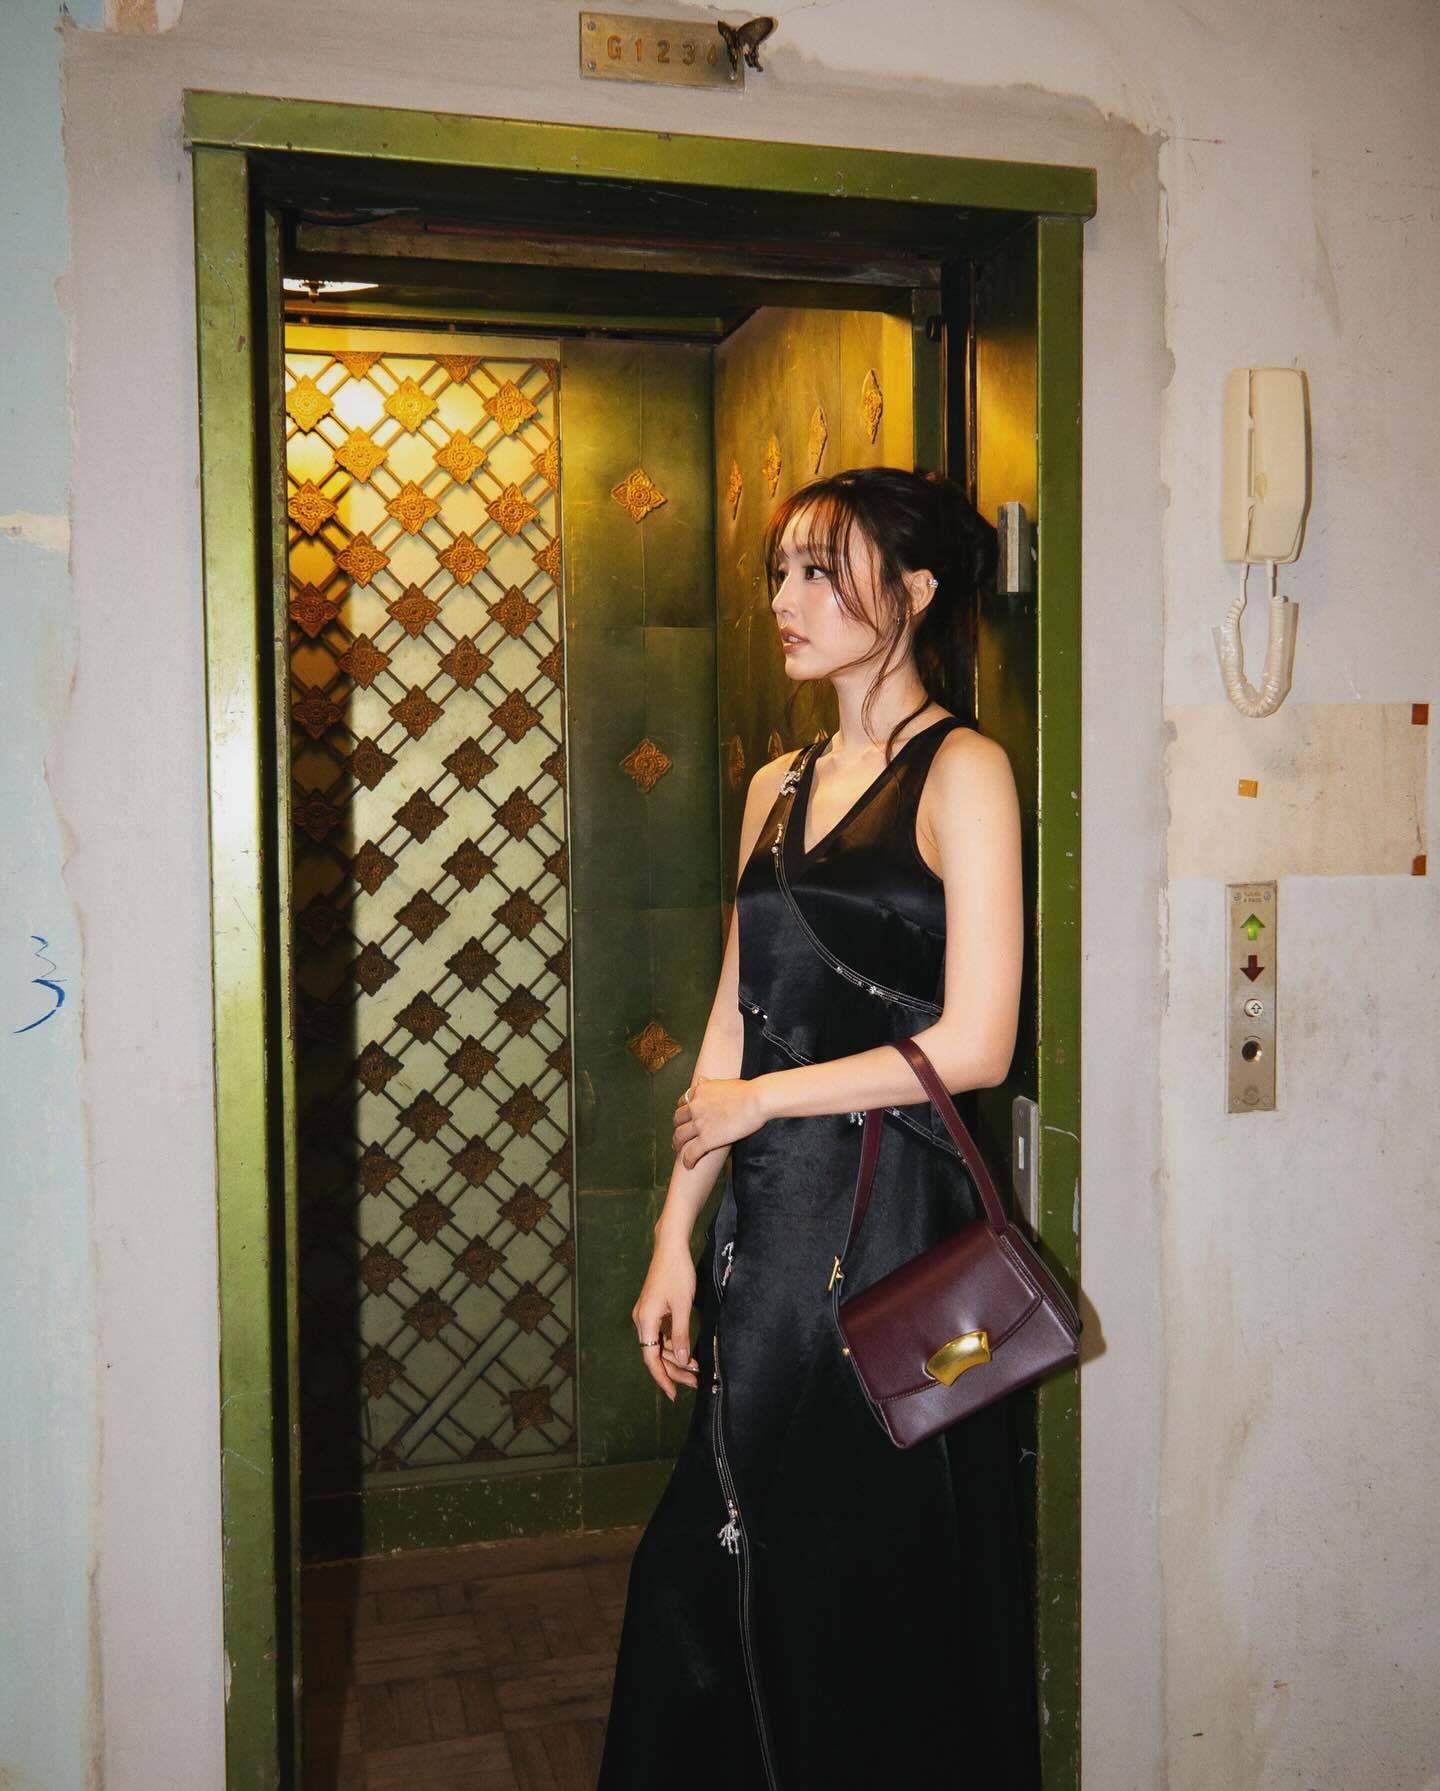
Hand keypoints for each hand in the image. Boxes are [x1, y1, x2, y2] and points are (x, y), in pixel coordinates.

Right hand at [632, 1238, 699, 1401]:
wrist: (671, 1247)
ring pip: (660, 1346)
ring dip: (676, 1359)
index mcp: (645, 1321)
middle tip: (695, 1383)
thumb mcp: (683, 1306)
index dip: (662, 1378)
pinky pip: (662, 1335)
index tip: (673, 1394)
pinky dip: (674, 1345)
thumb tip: (680, 1361)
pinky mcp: (655, 1310)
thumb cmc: (677, 1273)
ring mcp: (647, 1316)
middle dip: (674, 1371)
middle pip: (655, 1355)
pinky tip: (687, 1352)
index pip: (650, 1358)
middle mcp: (642, 1321)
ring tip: (695, 1370)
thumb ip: (681, 1335)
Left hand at [671, 1074, 766, 1168]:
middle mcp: (696, 1106)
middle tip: (680, 1134)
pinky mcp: (707, 1139)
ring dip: (677, 1144)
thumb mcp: (725, 1082)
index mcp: (701, 1091)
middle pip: (678, 1119)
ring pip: (679, 1136)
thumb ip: (710, 1084)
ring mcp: (699, 1123)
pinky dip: (687, 1160)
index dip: (682, 1111)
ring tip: (678, 1150)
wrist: (756, 1100)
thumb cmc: (748, 1090)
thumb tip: (701, 1079)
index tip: (684, 1117)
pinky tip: (688, 1165)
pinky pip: (691, 1153)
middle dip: (677, 1127)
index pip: (683, 1101)